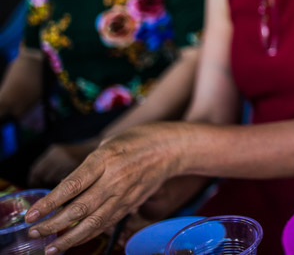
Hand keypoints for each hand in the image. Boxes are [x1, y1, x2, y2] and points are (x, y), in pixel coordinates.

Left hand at [24, 123, 184, 253]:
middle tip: (34, 232)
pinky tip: (74, 240)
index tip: (32, 214)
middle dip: (54, 224)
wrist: (171, 148)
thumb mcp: (108, 143)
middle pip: (81, 208)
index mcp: (106, 158)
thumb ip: (88, 167)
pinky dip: (89, 234)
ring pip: (94, 222)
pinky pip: (107, 223)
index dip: (49, 202)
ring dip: (69, 238)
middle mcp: (115, 179)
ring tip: (50, 248)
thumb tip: (65, 191)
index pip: (72, 185)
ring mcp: (125, 194)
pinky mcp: (132, 204)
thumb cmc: (137, 140)